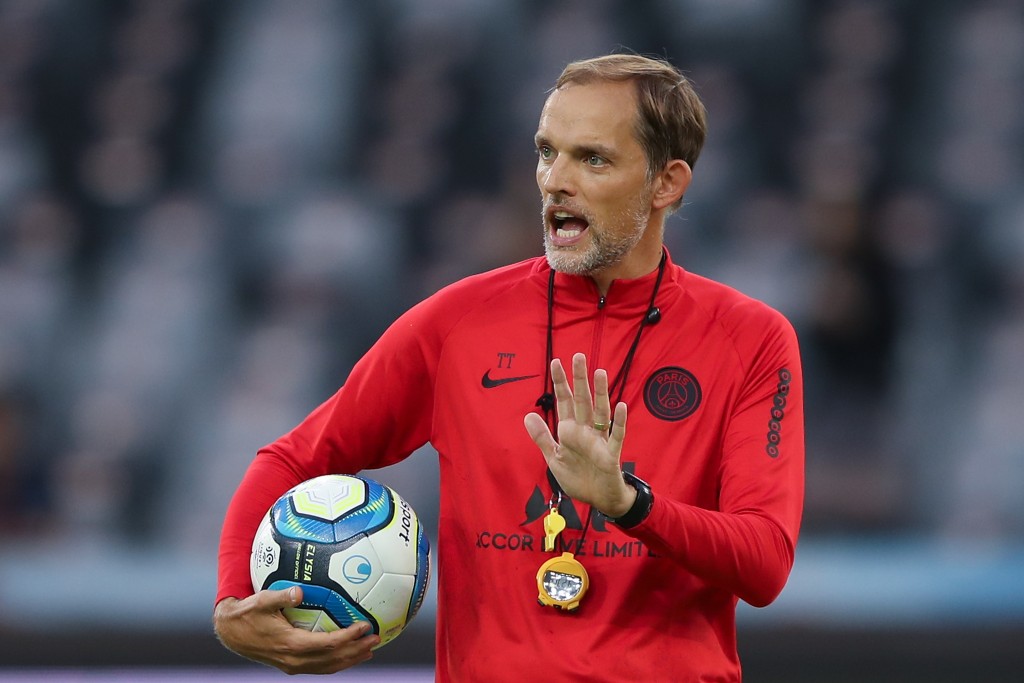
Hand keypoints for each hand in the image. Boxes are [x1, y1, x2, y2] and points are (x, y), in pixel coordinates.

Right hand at [213, 586, 379, 673]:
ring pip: (328, 667)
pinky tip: (348, 655)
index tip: (364, 626)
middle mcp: (294, 660)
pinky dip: (337, 663)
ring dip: (350, 659)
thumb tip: (299, 591)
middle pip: (333, 659)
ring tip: (369, 650)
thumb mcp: (261, 601)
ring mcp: (293, 665)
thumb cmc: (248, 614)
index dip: (348, 637)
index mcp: (291, 645)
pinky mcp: (292, 665)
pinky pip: (320, 667)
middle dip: (356, 650)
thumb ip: (280, 597)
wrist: (232, 634)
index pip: (327, 644)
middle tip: (376, 638)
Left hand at [524, 352, 636, 516]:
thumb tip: (528, 415)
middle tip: (577, 356)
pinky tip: (620, 406)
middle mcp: (584, 431)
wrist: (597, 500)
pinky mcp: (610, 455)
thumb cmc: (577, 477)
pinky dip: (618, 422)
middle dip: (579, 380)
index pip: (564, 402)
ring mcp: (598, 441)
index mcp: (569, 431)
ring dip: (600, 393)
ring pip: (600, 412)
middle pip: (582, 401)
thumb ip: (542, 437)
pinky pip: (615, 436)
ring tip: (599, 372)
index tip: (555, 362)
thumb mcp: (553, 458)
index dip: (560, 383)